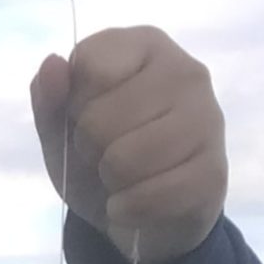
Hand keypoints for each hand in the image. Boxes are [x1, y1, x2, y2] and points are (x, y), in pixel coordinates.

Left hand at [31, 27, 226, 263]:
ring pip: (125, 160)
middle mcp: (184, 71)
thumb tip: (52, 65)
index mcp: (145, 45)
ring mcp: (207, 119)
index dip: (74, 104)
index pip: (88, 64)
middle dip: (90, 151)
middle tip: (107, 156)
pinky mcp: (214, 170)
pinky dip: (129, 210)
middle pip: (100, 119)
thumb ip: (50, 99)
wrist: (145, 217)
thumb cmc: (102, 159)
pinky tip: (134, 205)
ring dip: (111, 183)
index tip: (88, 116)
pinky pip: (151, 197)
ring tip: (123, 179)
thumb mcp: (61, 132)